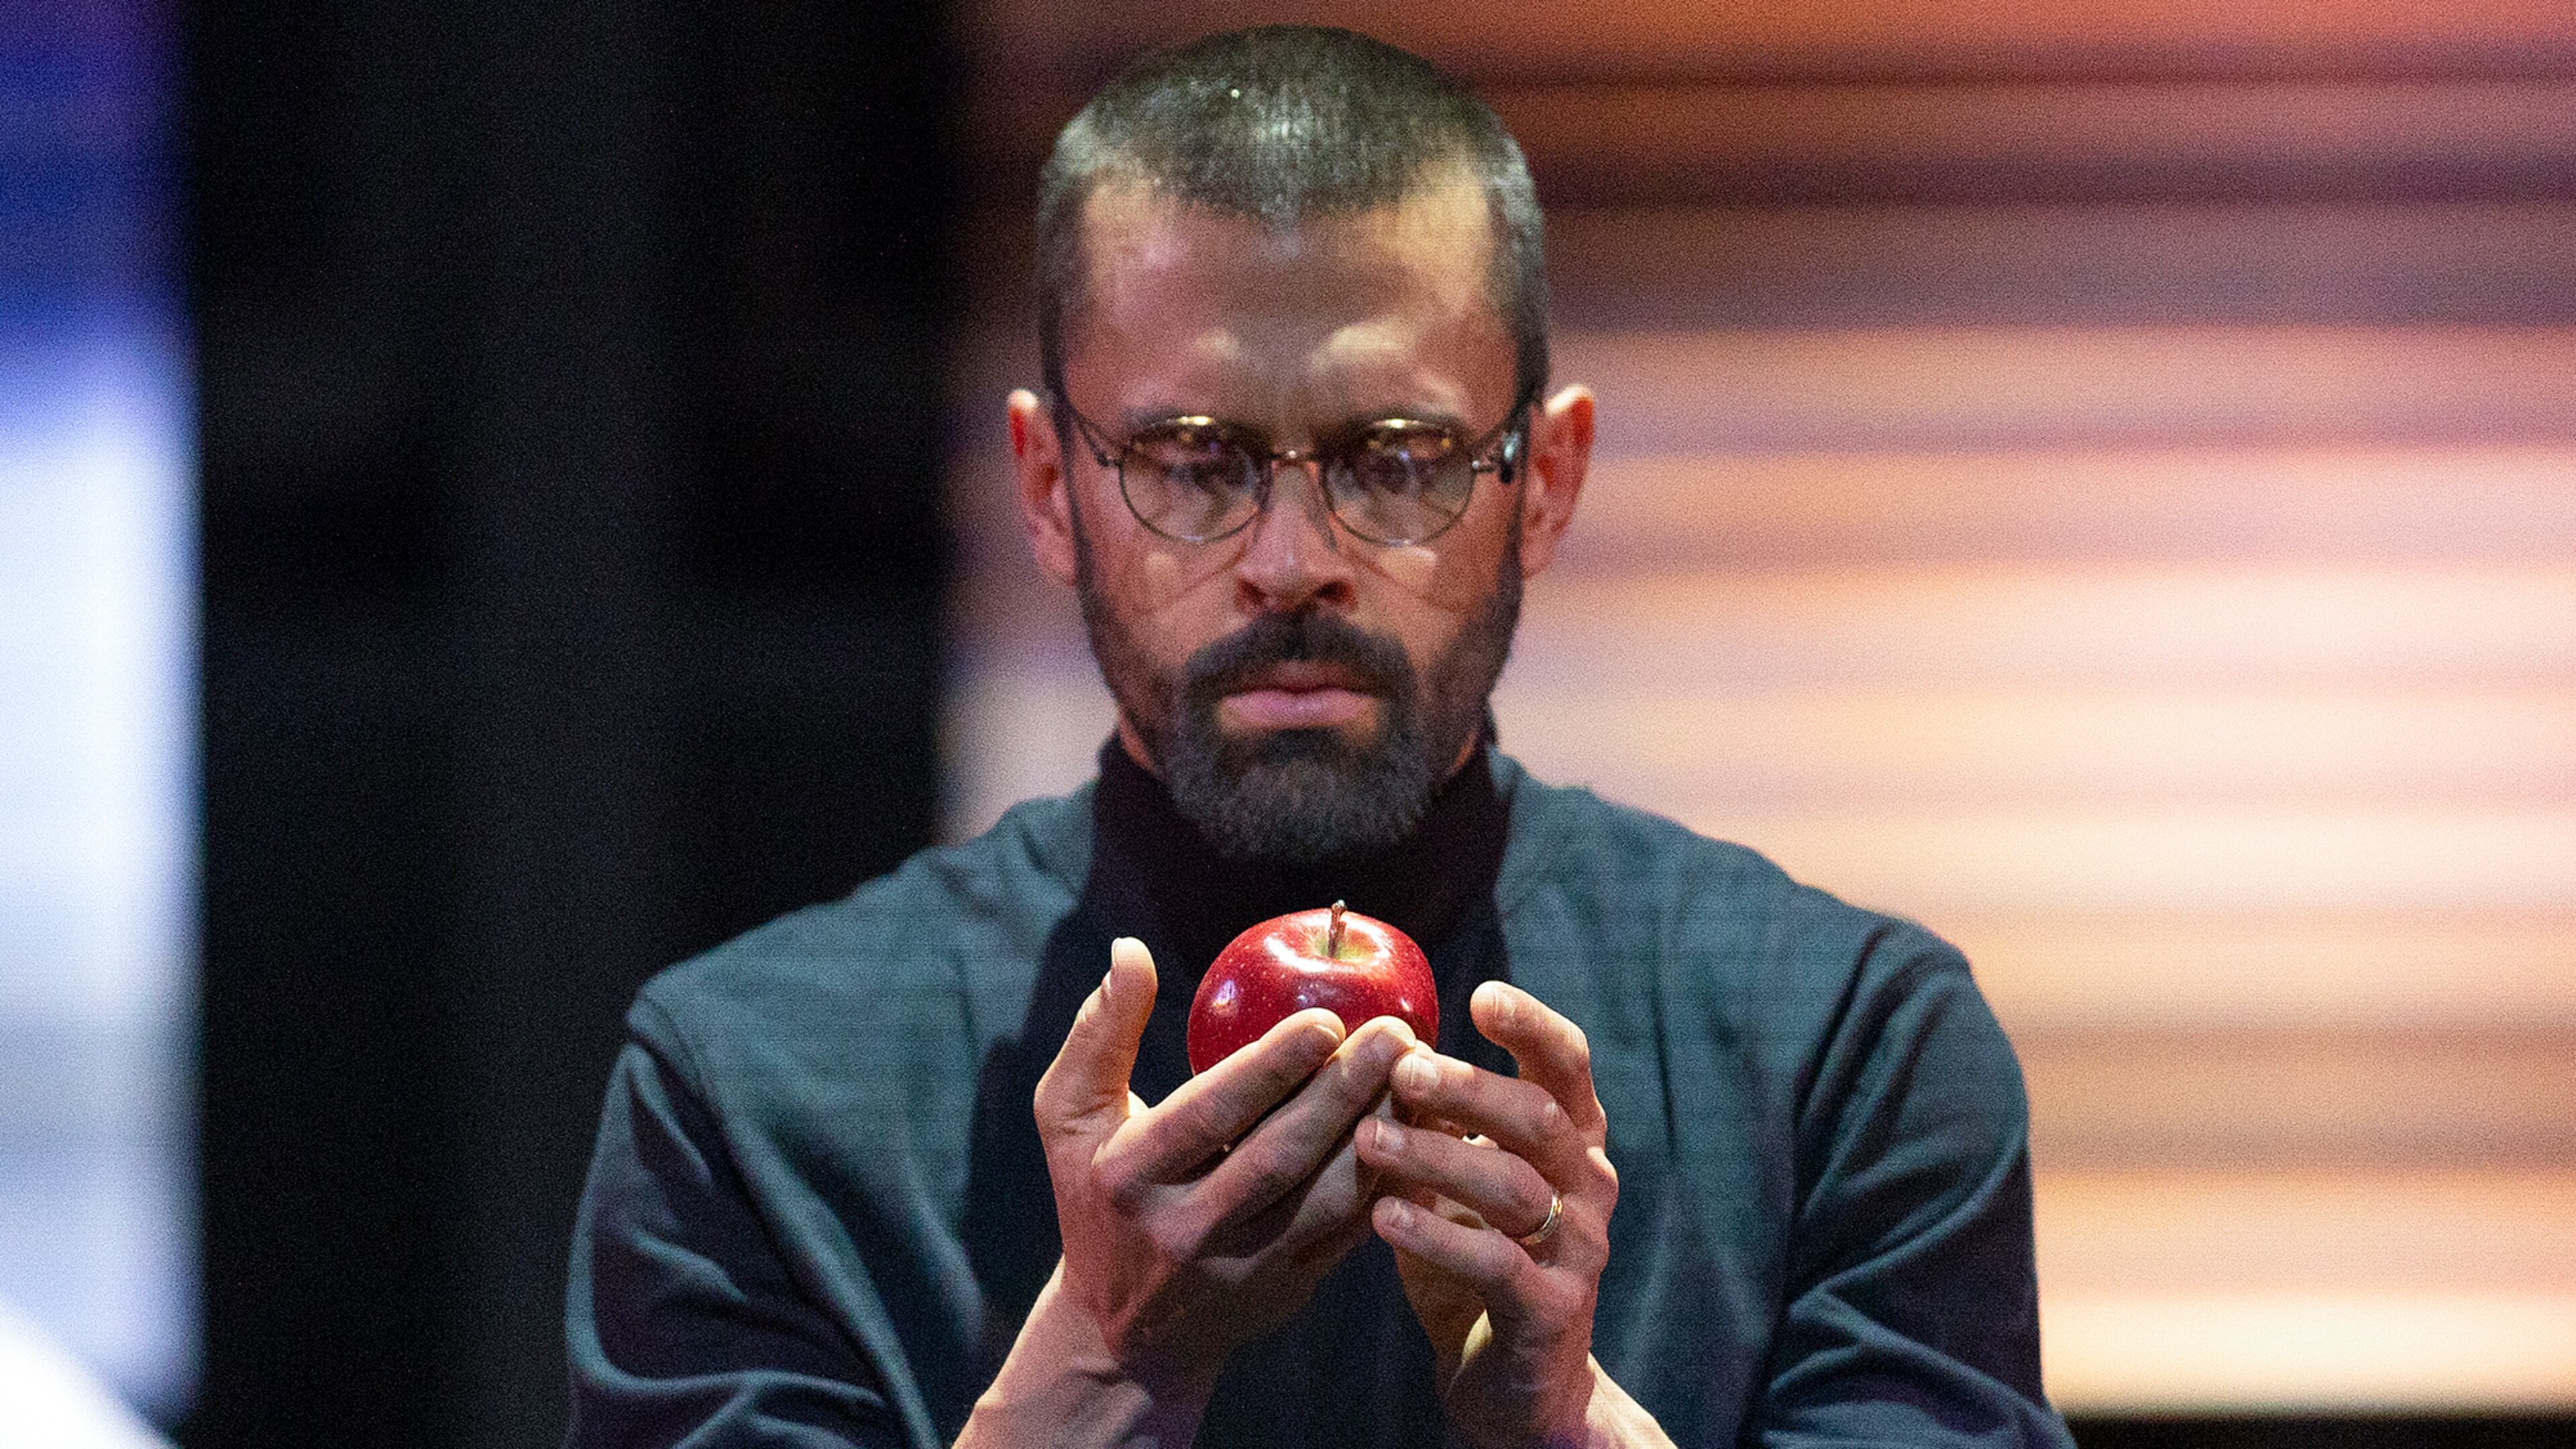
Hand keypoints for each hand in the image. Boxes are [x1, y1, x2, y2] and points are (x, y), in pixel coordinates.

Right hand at [1031, 936, 1418, 1396]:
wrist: (1124, 1333)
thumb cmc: (1099, 1195)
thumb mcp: (1069, 1117)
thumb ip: (1098, 1034)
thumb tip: (1129, 951)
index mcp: (1131, 1175)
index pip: (1210, 1115)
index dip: (1270, 1067)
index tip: (1325, 1020)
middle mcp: (1185, 1229)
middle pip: (1280, 1155)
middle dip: (1344, 1091)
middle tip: (1398, 1034)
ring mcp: (1243, 1269)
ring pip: (1327, 1198)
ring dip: (1381, 1135)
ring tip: (1419, 1075)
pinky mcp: (1290, 1291)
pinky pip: (1352, 1231)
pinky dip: (1393, 1181)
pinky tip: (1424, 1132)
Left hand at [1357, 980, 1618, 1447]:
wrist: (1516, 1385)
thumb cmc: (1476, 1261)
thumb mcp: (1453, 1184)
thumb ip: (1433, 1126)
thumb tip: (1372, 1050)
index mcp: (1570, 1143)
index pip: (1567, 1066)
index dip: (1532, 1026)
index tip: (1479, 995)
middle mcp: (1587, 1187)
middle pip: (1539, 1118)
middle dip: (1469, 1087)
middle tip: (1403, 1069)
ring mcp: (1577, 1251)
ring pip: (1515, 1187)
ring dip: (1437, 1157)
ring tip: (1369, 1138)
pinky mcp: (1551, 1312)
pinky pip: (1497, 1265)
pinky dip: (1439, 1238)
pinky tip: (1385, 1217)